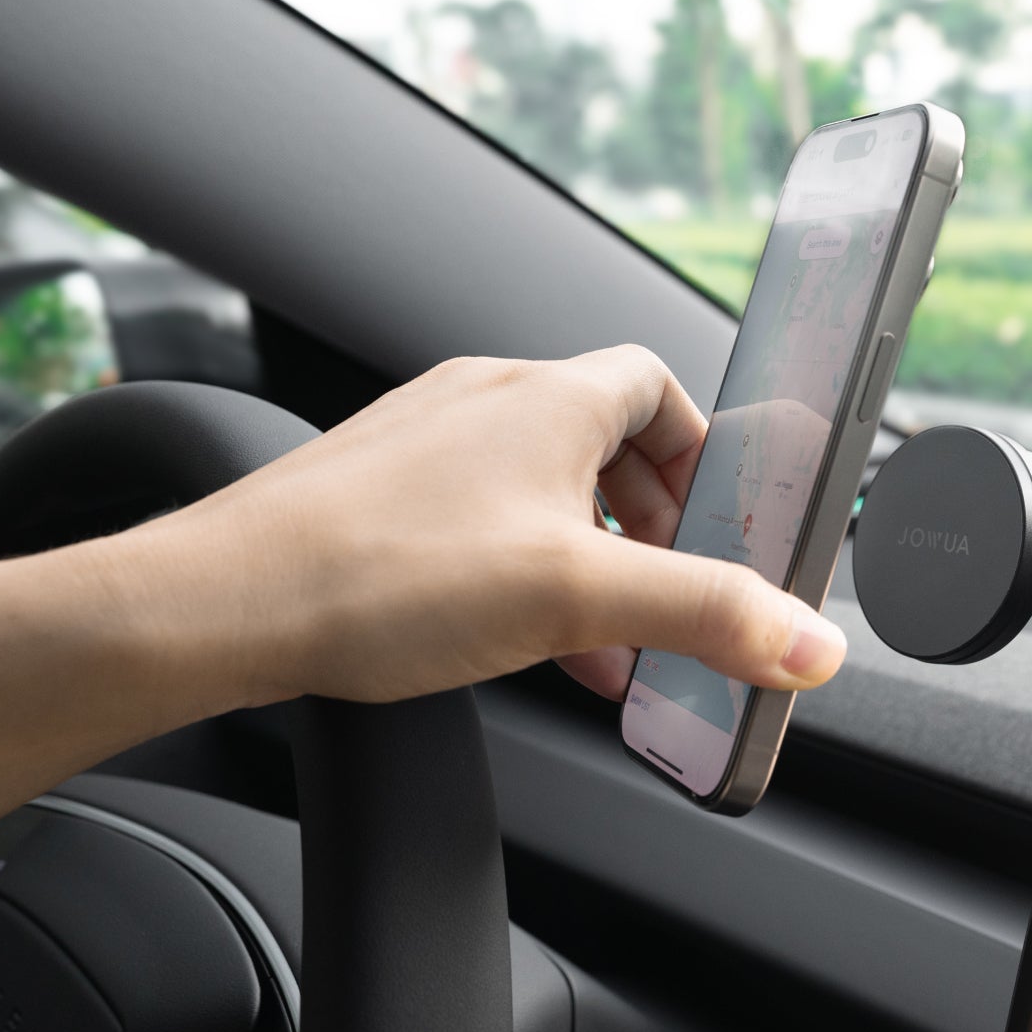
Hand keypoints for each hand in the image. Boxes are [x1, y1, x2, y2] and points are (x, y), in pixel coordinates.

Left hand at [128, 347, 848, 705]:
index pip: (660, 387)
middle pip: (606, 445)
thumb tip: (810, 642)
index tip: (723, 523)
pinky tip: (519, 644)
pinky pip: (482, 519)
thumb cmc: (378, 574)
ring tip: (602, 644)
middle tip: (668, 596)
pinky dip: (523, 572)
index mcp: (548, 398)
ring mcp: (426, 446)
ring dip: (588, 564)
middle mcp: (486, 402)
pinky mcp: (379, 494)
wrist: (221, 604)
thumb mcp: (578, 598)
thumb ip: (707, 615)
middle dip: (651, 530)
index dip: (704, 455)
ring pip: (542, 491)